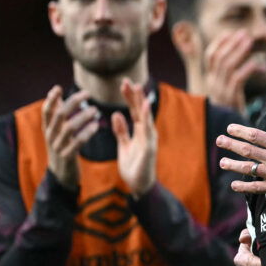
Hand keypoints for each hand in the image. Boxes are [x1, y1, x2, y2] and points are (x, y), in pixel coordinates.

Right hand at [42, 86, 99, 189]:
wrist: (61, 175)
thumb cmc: (62, 147)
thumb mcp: (56, 131)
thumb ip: (57, 112)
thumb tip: (54, 90)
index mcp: (48, 128)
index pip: (47, 111)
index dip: (51, 99)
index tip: (58, 88)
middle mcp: (51, 135)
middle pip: (60, 115)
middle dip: (73, 102)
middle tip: (87, 93)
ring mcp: (58, 146)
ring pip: (69, 127)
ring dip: (83, 116)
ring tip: (96, 110)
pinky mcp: (67, 156)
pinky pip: (78, 142)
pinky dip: (87, 132)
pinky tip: (96, 125)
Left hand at [112, 79, 157, 198]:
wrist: (139, 185)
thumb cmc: (133, 166)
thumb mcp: (124, 145)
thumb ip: (121, 130)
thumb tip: (115, 115)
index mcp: (139, 131)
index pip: (134, 110)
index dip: (129, 97)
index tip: (123, 83)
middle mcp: (146, 132)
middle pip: (140, 109)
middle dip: (134, 95)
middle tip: (127, 79)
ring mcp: (149, 138)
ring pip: (145, 116)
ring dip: (141, 102)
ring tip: (137, 87)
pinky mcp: (149, 146)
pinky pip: (148, 129)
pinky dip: (147, 117)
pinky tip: (145, 106)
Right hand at [204, 30, 265, 114]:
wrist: (234, 135)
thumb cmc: (236, 111)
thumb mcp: (231, 92)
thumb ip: (233, 76)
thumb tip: (246, 60)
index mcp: (211, 80)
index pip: (210, 56)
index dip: (219, 43)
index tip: (230, 33)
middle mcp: (213, 84)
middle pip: (219, 58)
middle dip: (232, 44)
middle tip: (245, 34)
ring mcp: (220, 91)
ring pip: (228, 66)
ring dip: (240, 52)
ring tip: (251, 42)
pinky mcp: (231, 99)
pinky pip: (239, 78)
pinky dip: (250, 68)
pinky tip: (263, 66)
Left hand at [218, 98, 265, 200]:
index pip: (254, 135)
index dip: (240, 131)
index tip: (230, 128)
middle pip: (247, 150)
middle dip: (231, 145)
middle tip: (219, 141)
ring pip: (248, 168)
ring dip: (233, 165)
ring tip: (222, 162)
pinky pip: (256, 188)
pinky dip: (244, 187)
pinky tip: (234, 185)